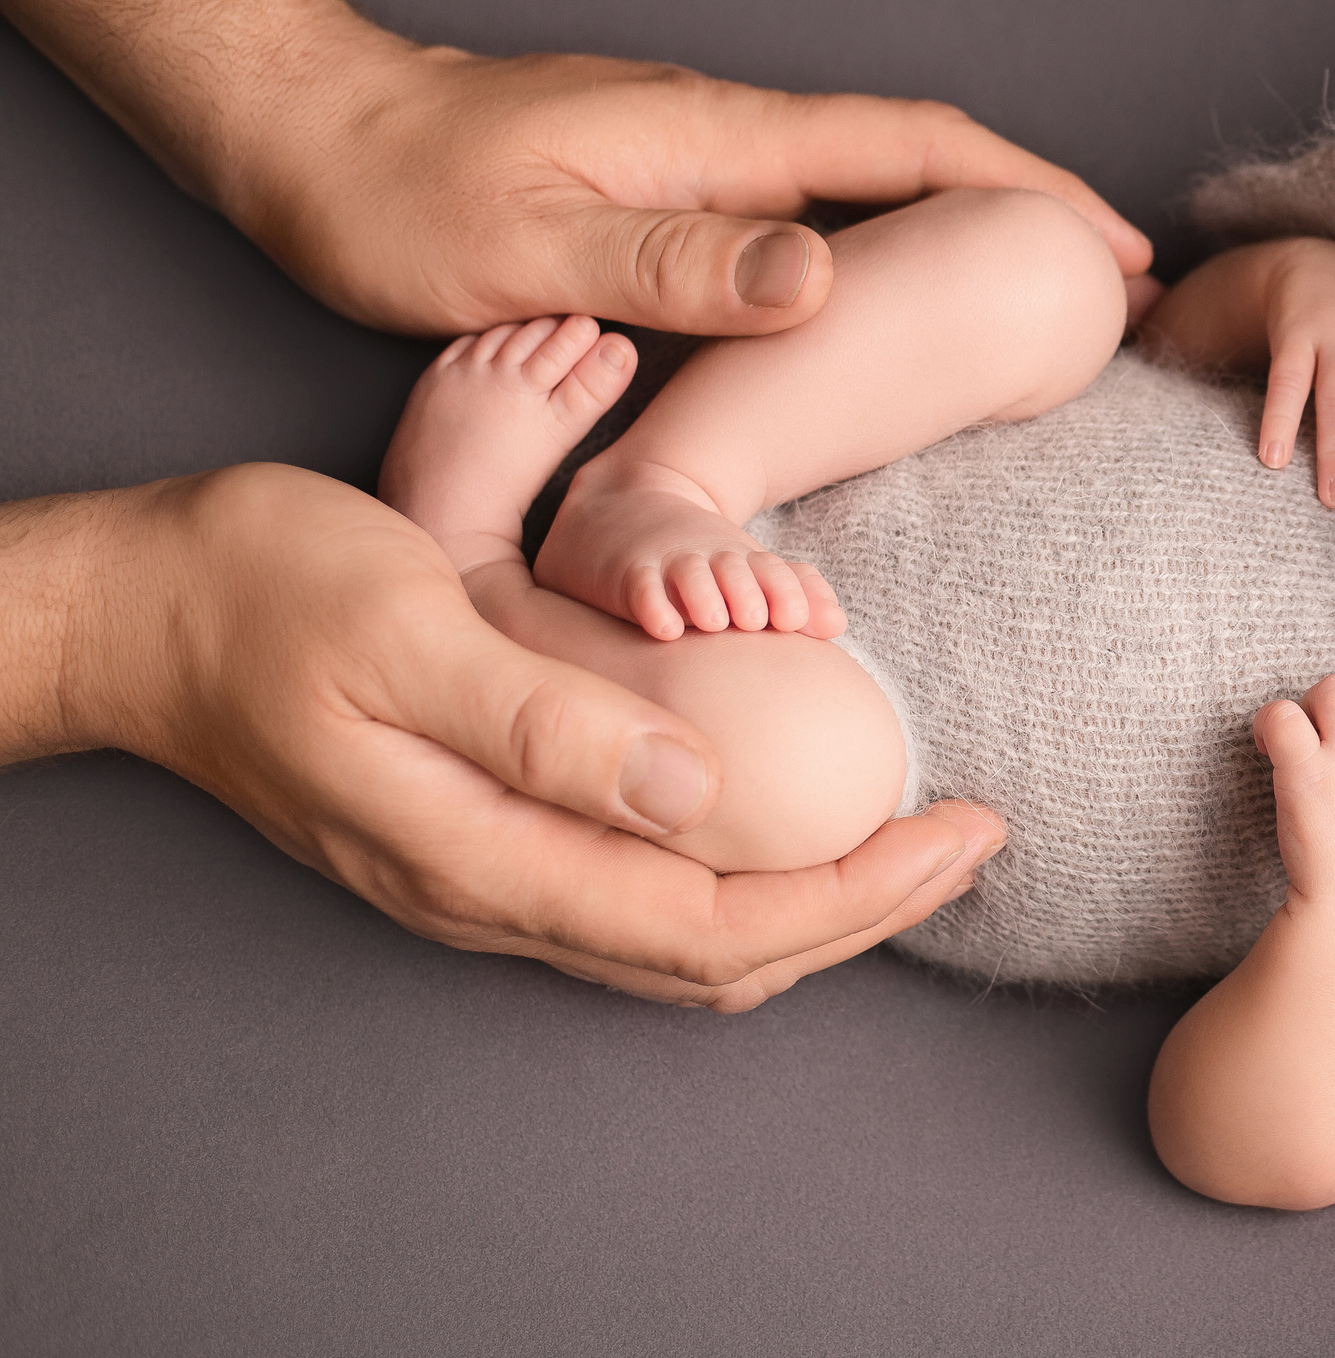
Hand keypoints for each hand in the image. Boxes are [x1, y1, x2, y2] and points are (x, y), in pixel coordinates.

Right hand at [75, 463, 1001, 1009]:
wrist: (142, 607)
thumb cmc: (265, 591)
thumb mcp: (410, 625)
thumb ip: (548, 722)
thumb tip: (701, 794)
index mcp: (490, 854)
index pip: (721, 922)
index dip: (861, 891)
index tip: (969, 829)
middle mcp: (495, 893)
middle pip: (724, 956)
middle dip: (866, 909)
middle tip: (979, 837)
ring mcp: (485, 877)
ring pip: (686, 939)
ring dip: (814, 899)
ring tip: (909, 833)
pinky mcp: (482, 837)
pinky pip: (643, 897)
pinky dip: (743, 874)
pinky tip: (784, 814)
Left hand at [220, 33, 1152, 337]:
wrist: (307, 127)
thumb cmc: (398, 195)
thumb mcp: (532, 247)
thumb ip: (678, 263)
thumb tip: (825, 276)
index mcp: (717, 141)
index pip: (910, 145)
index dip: (1024, 189)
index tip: (1116, 244)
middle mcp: (724, 136)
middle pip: (912, 157)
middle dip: (1023, 208)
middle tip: (1114, 282)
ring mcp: (697, 155)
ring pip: (864, 186)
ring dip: (956, 229)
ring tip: (1030, 294)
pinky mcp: (665, 186)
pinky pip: (807, 210)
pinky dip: (880, 245)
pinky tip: (886, 295)